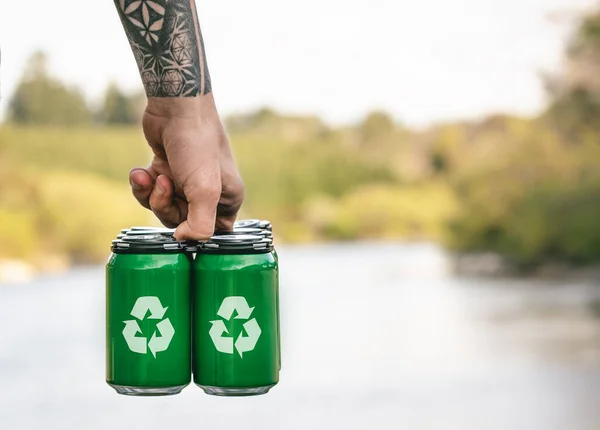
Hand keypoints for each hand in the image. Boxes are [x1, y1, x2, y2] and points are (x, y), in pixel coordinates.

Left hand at [129, 96, 243, 239]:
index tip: (182, 225)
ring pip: (161, 207)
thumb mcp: (204, 190)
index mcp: (226, 199)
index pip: (213, 233)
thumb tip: (184, 241)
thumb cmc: (196, 145)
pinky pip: (149, 191)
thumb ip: (200, 225)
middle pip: (180, 222)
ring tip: (150, 175)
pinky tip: (140, 171)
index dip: (195, 233)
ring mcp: (185, 182)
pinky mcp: (166, 171)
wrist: (175, 107)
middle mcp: (208, 193)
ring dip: (150, 194)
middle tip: (164, 185)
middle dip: (165, 206)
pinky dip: (141, 184)